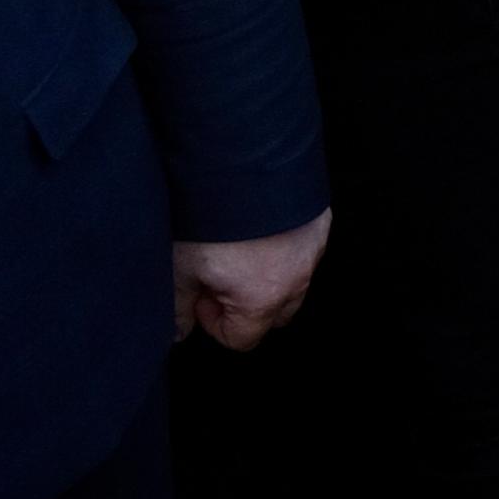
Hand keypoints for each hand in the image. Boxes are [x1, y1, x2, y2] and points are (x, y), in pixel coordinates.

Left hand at [177, 210, 330, 348]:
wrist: (242, 159)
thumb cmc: (210, 215)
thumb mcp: (179, 266)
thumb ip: (177, 308)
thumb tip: (178, 332)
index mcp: (263, 297)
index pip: (243, 339)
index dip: (214, 323)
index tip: (201, 295)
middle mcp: (297, 277)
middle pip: (275, 316)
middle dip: (247, 306)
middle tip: (219, 278)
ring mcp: (313, 248)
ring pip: (293, 282)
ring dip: (265, 277)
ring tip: (236, 251)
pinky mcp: (320, 221)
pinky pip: (303, 250)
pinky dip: (282, 248)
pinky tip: (255, 229)